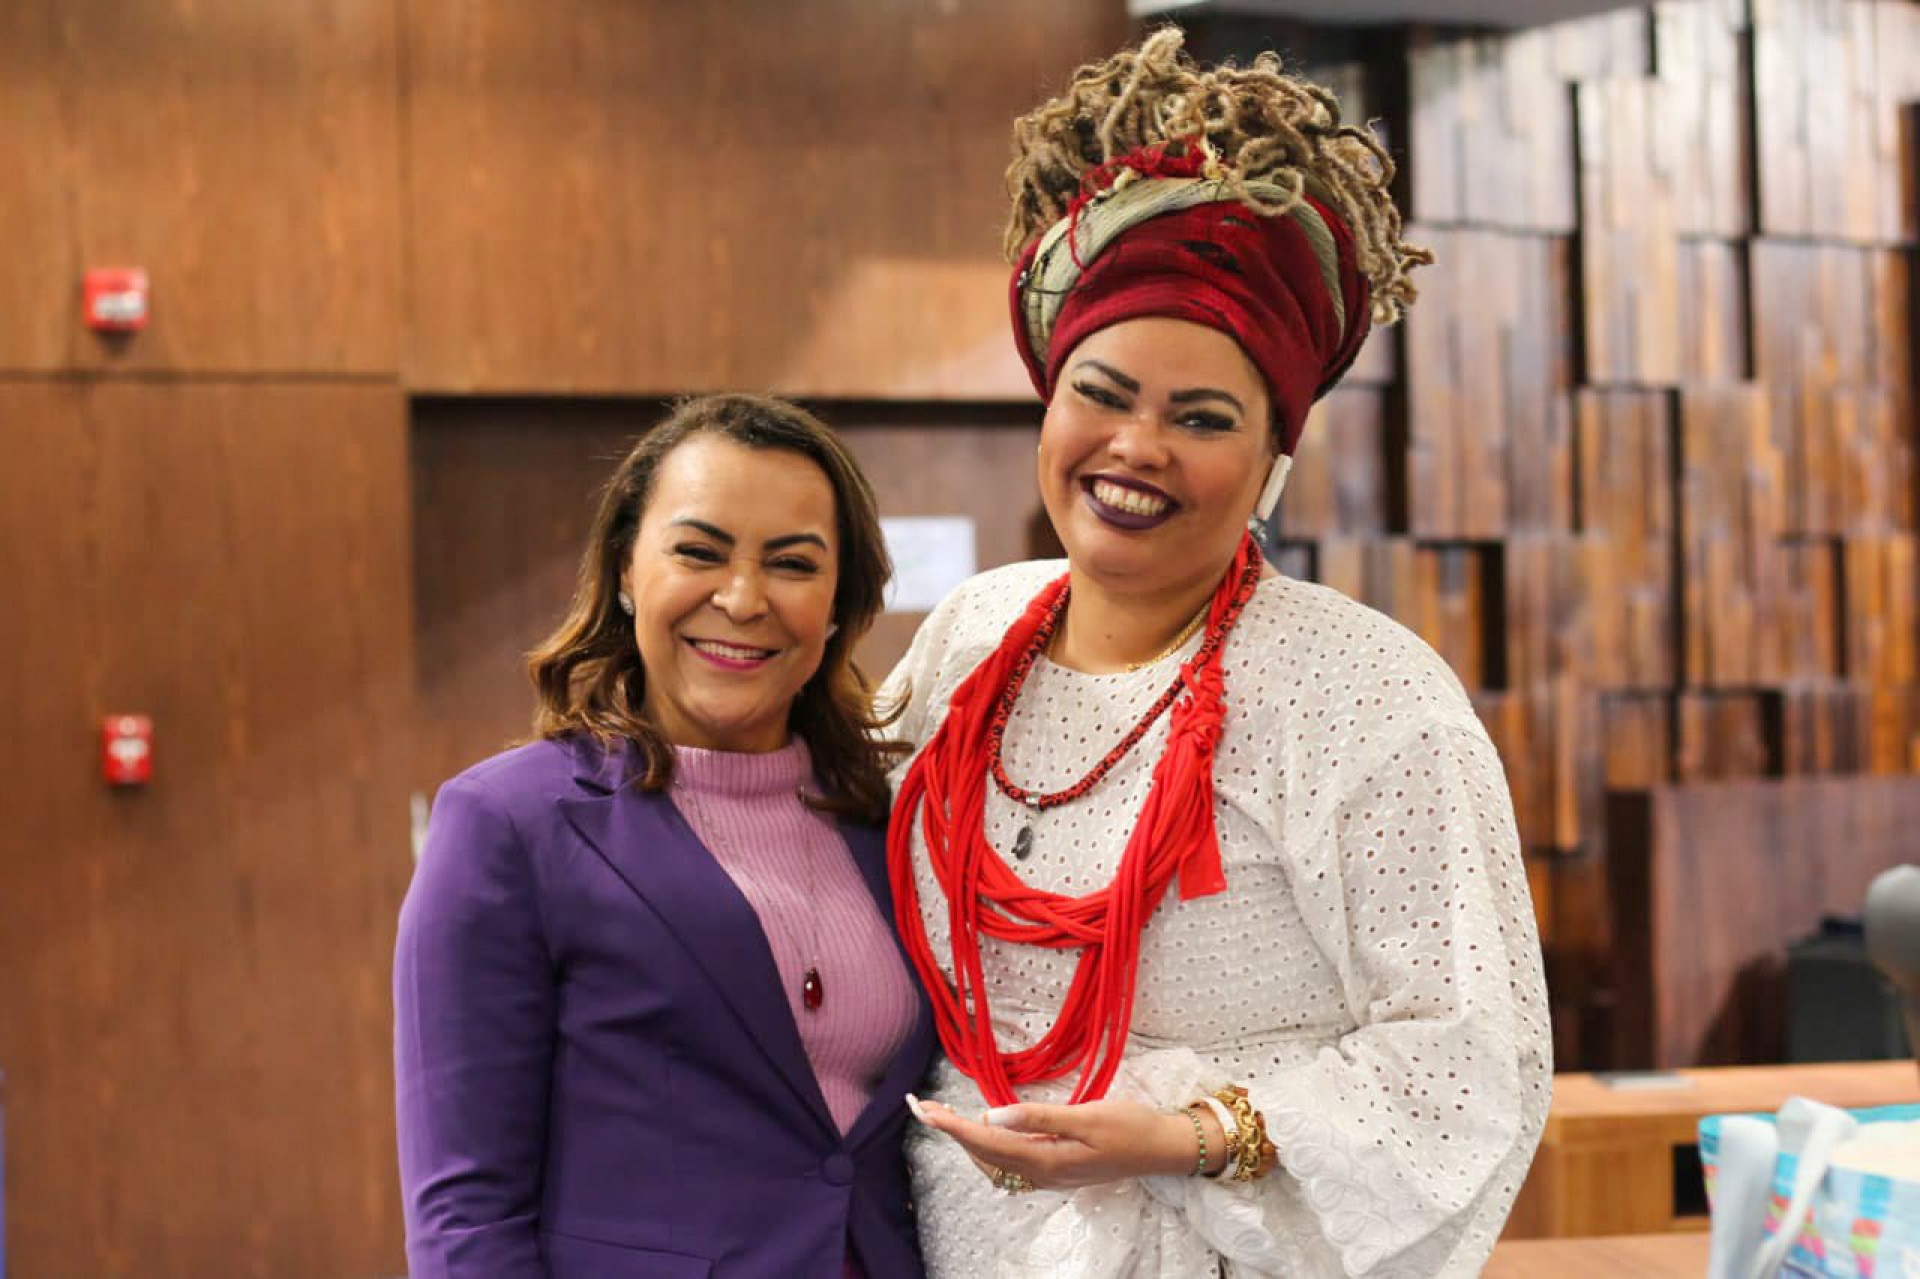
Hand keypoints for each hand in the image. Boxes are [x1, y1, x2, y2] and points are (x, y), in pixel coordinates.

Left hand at [906, 1094, 1223, 1190]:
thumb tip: (992, 1117)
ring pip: (994, 1161)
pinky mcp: (1056, 1167)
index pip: (987, 1143)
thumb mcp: (1087, 1117)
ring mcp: (1048, 1174)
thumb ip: (1039, 1118)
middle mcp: (1041, 1173)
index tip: (925, 1111)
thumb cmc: (1131, 1127)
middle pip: (983, 1154)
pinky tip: (987, 1128)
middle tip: (923, 1107)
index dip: (953, 1127)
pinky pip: (1010, 1162)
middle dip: (951, 1131)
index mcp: (1045, 1161)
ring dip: (967, 1138)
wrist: (1164, 1149)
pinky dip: (989, 1145)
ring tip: (945, 1115)